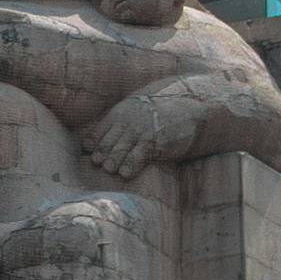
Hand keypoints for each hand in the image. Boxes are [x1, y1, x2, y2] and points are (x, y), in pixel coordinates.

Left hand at [86, 82, 200, 179]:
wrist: (190, 105)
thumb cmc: (163, 109)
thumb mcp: (138, 107)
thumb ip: (123, 118)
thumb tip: (110, 134)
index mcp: (121, 112)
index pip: (100, 130)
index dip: (93, 143)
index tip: (90, 153)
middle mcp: (128, 122)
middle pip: (107, 142)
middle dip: (102, 154)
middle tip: (98, 164)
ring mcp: (141, 131)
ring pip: (119, 151)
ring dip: (112, 162)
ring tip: (110, 169)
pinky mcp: (155, 142)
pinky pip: (137, 157)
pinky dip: (130, 166)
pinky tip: (125, 174)